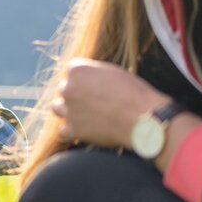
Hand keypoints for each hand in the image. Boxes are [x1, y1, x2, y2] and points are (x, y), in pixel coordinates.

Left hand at [51, 58, 168, 149]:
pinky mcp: (72, 129)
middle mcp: (68, 88)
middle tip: (93, 103)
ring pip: (58, 108)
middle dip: (75, 95)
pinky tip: (85, 130)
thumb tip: (86, 80)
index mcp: (78, 70)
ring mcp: (68, 109)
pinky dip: (72, 131)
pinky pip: (63, 131)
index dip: (84, 80)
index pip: (72, 72)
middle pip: (64, 89)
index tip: (94, 87)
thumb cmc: (135, 94)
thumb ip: (94, 74)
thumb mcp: (114, 73)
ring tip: (86, 115)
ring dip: (69, 111)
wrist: (143, 119)